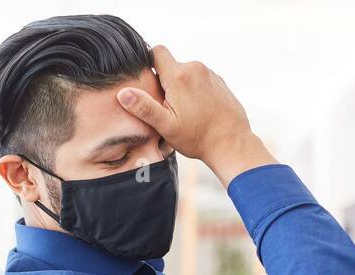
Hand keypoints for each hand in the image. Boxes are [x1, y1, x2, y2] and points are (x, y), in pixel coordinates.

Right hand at [115, 45, 274, 185]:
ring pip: (184, 73)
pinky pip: (198, 79)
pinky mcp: (218, 81)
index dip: (148, 63)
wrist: (231, 142)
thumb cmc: (197, 137)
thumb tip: (123, 93)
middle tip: (165, 108)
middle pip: (170, 65)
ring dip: (179, 87)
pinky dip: (193, 91)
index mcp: (179, 76)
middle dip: (164, 82)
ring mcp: (209, 73)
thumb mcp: (165, 126)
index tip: (147, 81)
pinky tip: (196, 111)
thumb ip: (144, 107)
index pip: (157, 52)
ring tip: (182, 112)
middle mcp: (195, 68)